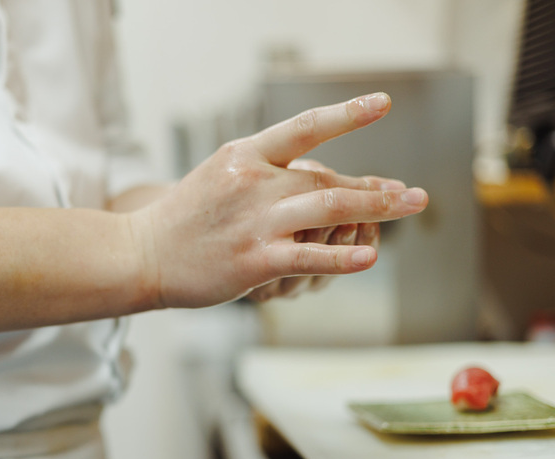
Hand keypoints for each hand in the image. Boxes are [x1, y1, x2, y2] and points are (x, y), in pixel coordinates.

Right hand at [128, 92, 427, 309]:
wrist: (142, 254)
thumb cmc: (183, 219)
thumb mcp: (219, 176)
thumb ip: (264, 171)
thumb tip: (314, 173)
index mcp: (244, 155)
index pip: (304, 127)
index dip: (346, 113)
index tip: (382, 103)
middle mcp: (253, 182)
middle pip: (328, 176)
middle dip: (377, 186)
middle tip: (412, 193)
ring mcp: (255, 221)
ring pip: (329, 208)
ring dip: (377, 208)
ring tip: (410, 206)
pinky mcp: (255, 260)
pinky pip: (309, 256)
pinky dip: (342, 257)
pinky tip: (370, 256)